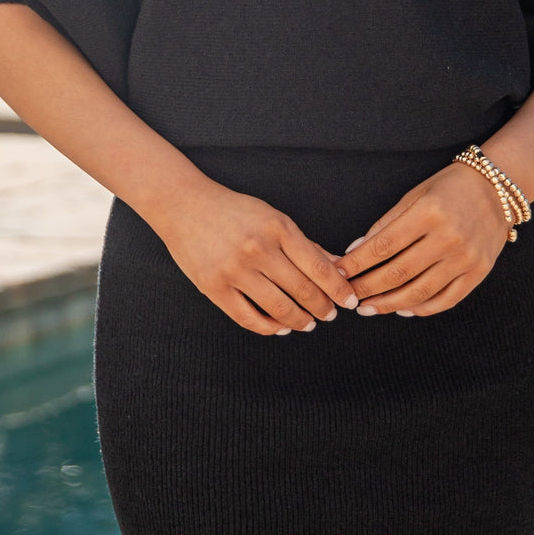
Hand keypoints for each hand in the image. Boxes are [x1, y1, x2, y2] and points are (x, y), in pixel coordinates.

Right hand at [158, 178, 359, 336]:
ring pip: (278, 308)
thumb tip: (338, 266)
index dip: (338, 289)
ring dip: (299, 321)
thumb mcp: (274, 218)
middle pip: (302, 290)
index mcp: (278, 228)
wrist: (185, 206)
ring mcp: (235, 270)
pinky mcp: (214, 288)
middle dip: (322, 308)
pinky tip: (280, 328)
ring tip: (308, 324)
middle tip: (330, 315)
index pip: (319, 267)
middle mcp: (258, 249)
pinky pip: (248, 318)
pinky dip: (269, 328)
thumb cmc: (234, 210)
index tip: (349, 301)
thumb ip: (306, 244)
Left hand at [330, 160, 509, 317]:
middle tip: (348, 297)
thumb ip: (386, 224)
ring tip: (369, 308)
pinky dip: (422, 309)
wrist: (497, 188)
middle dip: (368, 288)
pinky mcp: (479, 272)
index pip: (383, 246)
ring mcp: (466, 258)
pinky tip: (403, 309)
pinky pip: (446, 300)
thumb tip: (355, 251)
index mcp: (429, 213)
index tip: (338, 273)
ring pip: (420, 292)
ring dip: (389, 304)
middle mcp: (449, 237)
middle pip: (398, 272)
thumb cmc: (449, 188)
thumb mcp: (415, 195)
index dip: (357, 263)